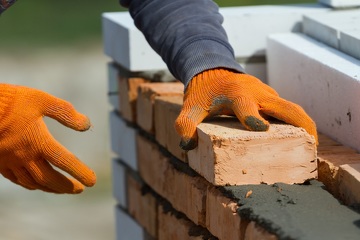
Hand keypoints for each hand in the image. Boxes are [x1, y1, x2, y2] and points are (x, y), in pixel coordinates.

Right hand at [0, 84, 95, 192]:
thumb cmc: (10, 101)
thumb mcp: (41, 100)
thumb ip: (66, 112)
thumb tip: (87, 124)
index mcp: (38, 142)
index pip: (65, 162)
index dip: (80, 172)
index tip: (91, 181)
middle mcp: (25, 157)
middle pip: (50, 179)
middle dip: (66, 186)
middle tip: (79, 190)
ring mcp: (10, 162)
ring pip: (34, 183)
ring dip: (51, 188)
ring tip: (62, 189)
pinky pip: (18, 180)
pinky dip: (31, 185)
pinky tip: (36, 183)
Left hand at [175, 68, 316, 149]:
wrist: (213, 71)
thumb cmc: (202, 94)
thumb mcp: (190, 108)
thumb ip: (185, 125)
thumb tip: (188, 146)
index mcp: (235, 92)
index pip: (245, 103)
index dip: (252, 116)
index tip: (261, 129)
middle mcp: (256, 92)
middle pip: (286, 107)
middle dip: (300, 125)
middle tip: (309, 147)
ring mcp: (267, 95)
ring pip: (292, 109)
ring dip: (305, 126)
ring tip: (310, 149)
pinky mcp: (271, 99)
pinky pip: (288, 111)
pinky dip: (297, 125)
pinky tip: (299, 141)